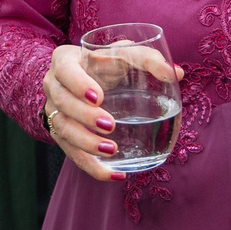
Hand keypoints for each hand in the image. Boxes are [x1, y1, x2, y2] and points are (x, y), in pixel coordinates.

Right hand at [43, 43, 183, 182]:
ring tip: (112, 150)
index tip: (98, 96)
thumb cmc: (107, 64)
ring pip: (63, 130)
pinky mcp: (62, 136)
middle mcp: (54, 86)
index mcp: (65, 61)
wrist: (87, 81)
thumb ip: (148, 59)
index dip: (78, 84)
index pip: (65, 70)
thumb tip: (176, 73)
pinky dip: (93, 168)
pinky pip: (73, 155)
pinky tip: (115, 175)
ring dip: (86, 143)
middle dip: (84, 116)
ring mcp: (54, 112)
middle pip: (62, 103)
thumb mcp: (124, 54)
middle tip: (110, 124)